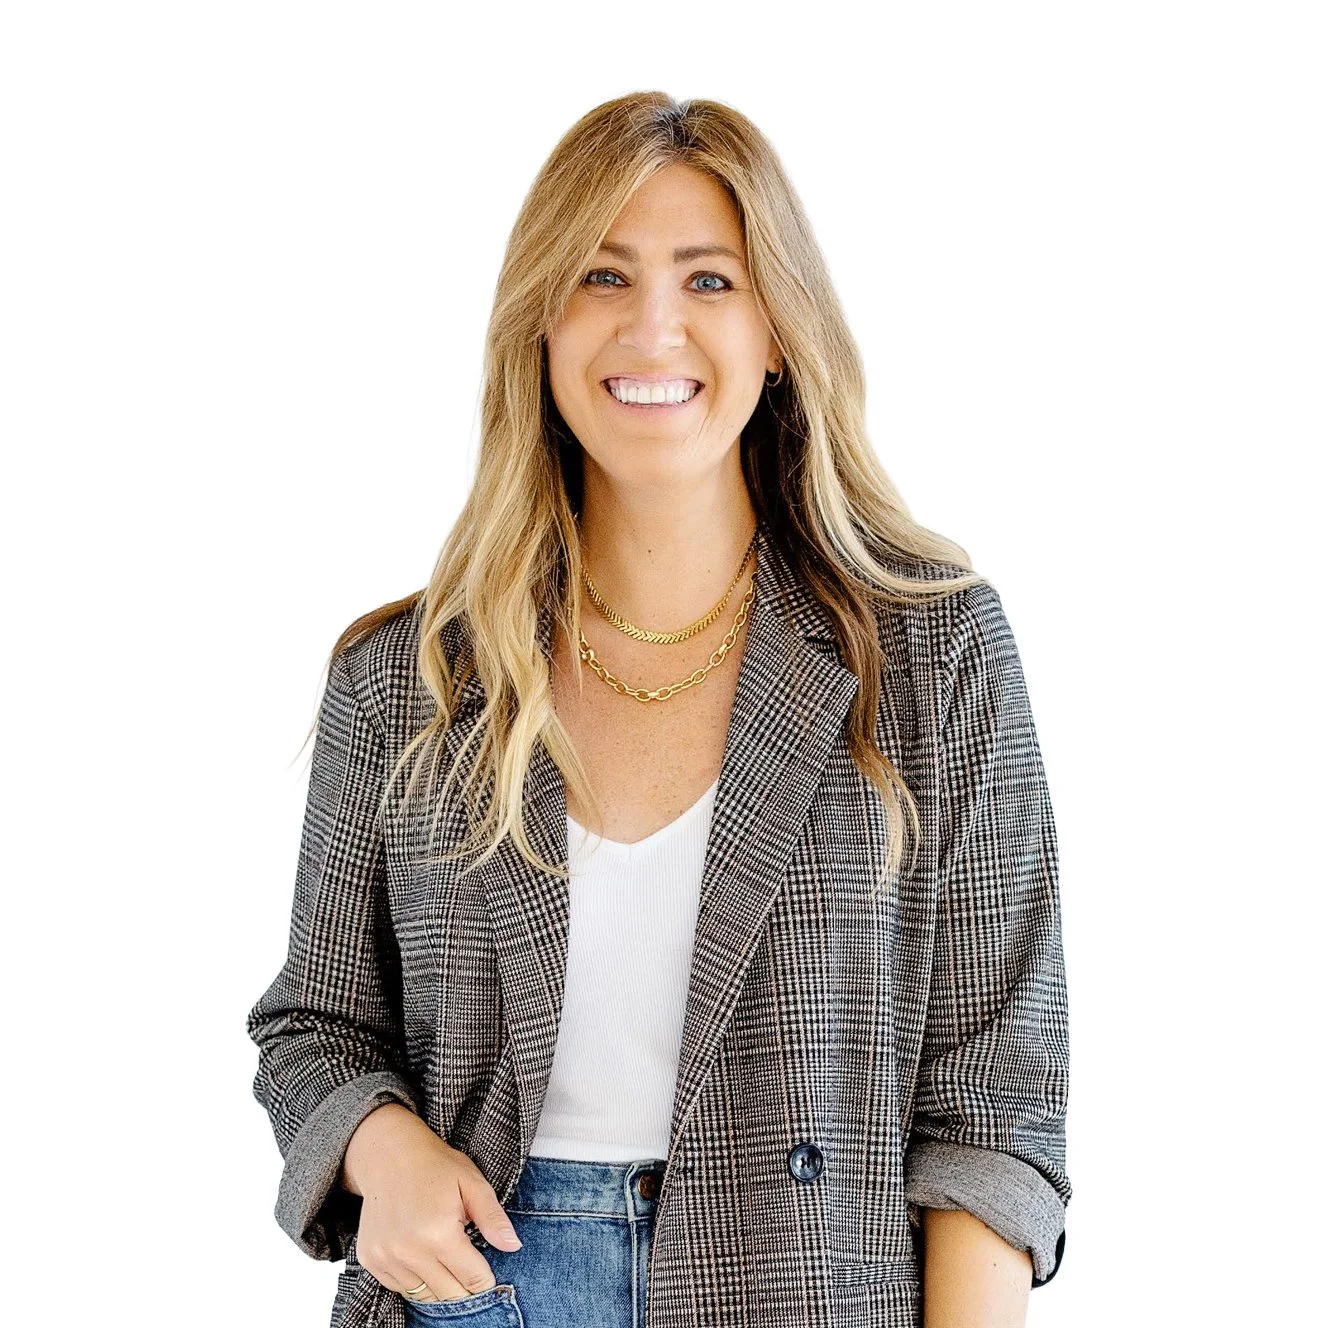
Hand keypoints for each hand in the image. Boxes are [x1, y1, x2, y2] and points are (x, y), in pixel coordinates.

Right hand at [342, 1103, 522, 1300]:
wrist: (388, 1154)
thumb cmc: (435, 1166)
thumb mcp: (472, 1183)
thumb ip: (493, 1218)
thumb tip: (513, 1246)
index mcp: (439, 1233)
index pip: (473, 1279)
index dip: (486, 1280)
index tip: (489, 1273)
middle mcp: (409, 1251)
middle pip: (449, 1295)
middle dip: (465, 1286)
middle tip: (469, 1267)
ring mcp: (386, 1257)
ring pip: (423, 1295)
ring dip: (439, 1285)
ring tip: (445, 1260)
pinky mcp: (370, 1259)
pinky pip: (400, 1287)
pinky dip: (415, 1280)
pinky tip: (423, 1258)